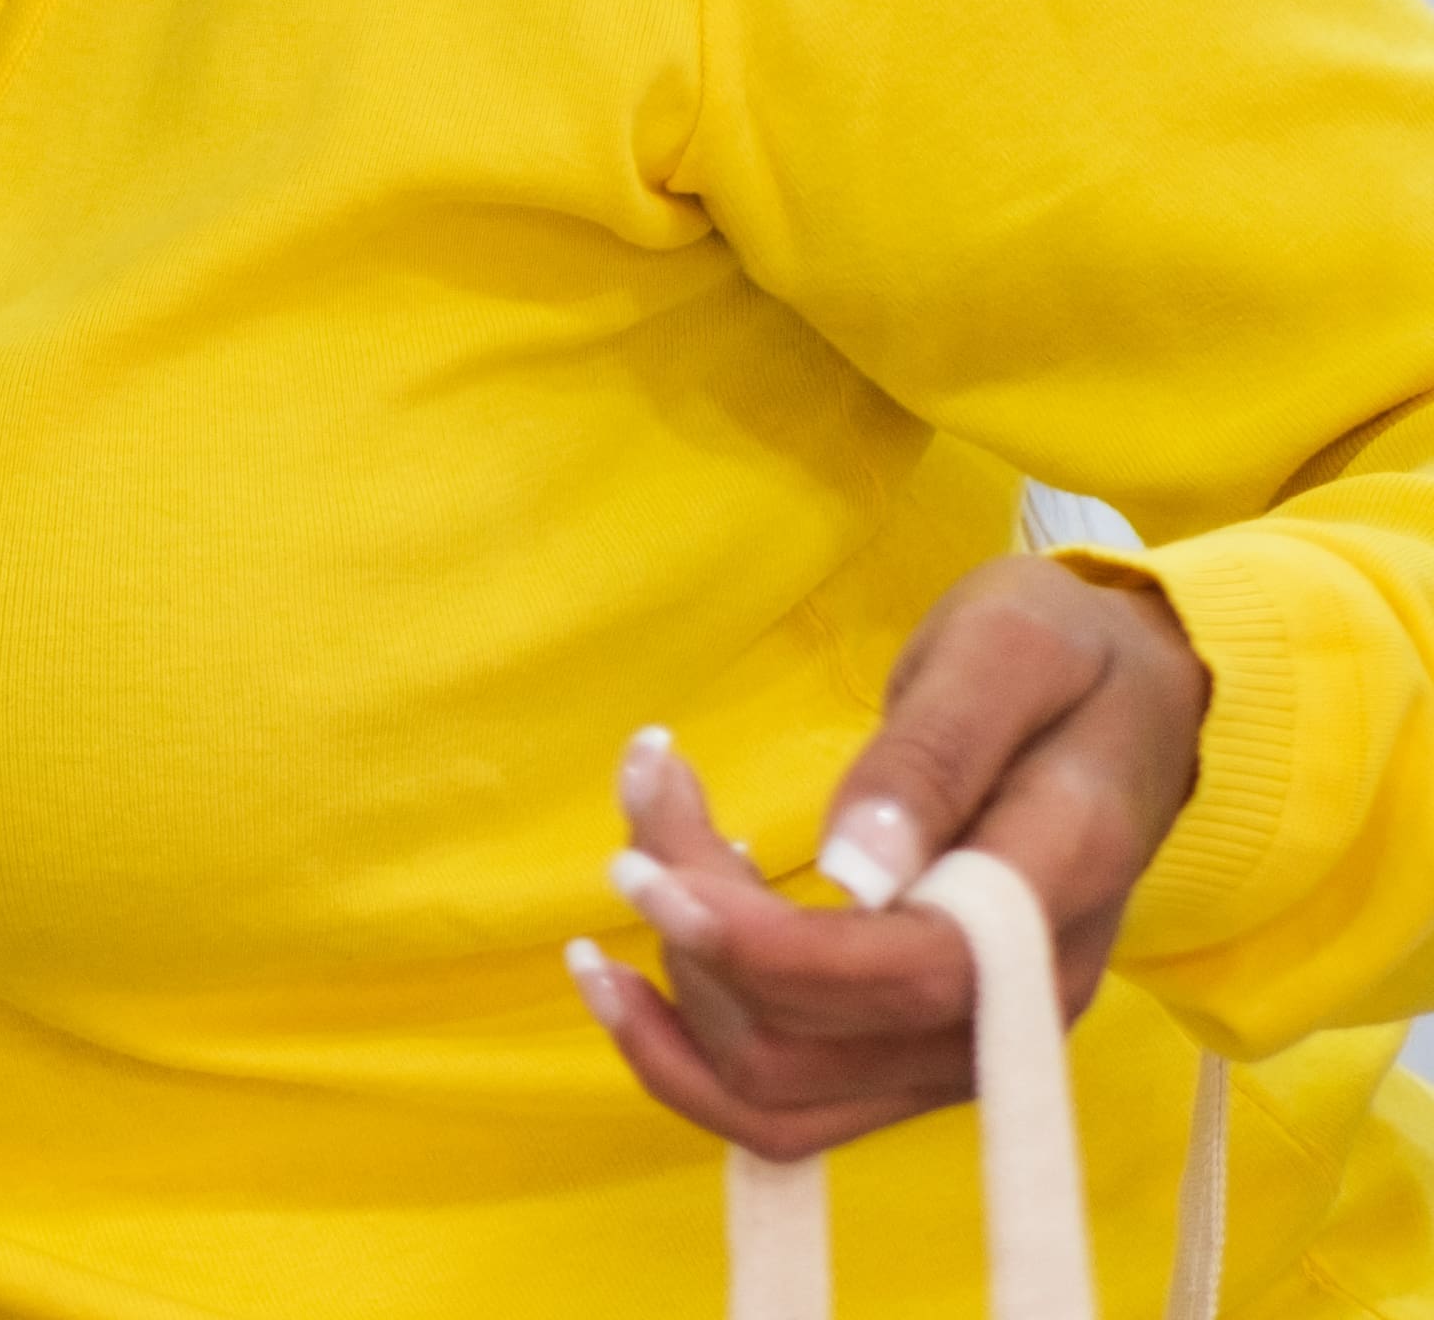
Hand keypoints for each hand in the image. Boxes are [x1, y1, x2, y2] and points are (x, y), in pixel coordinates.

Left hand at [566, 557, 1214, 1157]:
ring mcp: (965, 1044)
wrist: (1134, 703)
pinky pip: (785, 1105)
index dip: (761, 948)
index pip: (903, 977)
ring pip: (777, 1086)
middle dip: (695, 930)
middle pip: (812, 1041)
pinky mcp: (914, 1049)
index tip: (646, 869)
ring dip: (678, 984)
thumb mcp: (1010, 650)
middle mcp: (1015, 1010)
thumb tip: (856, 868)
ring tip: (641, 846)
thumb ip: (936, 755)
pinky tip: (620, 969)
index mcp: (1051, 899)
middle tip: (652, 786)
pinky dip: (684, 1052)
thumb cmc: (1070, 657)